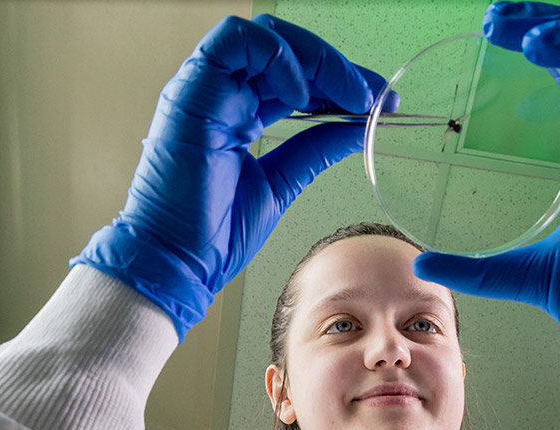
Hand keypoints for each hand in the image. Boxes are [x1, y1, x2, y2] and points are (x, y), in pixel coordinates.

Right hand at [72, 15, 386, 341]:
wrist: (179, 262)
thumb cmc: (214, 234)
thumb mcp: (282, 183)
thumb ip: (315, 148)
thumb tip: (358, 127)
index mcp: (239, 113)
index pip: (296, 77)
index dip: (341, 81)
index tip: (381, 103)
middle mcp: (221, 94)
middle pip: (285, 49)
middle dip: (336, 66)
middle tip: (373, 96)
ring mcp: (205, 89)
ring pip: (265, 36)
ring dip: (315, 59)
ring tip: (347, 96)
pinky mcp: (191, 92)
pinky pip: (235, 42)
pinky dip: (277, 58)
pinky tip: (302, 95)